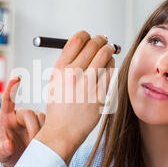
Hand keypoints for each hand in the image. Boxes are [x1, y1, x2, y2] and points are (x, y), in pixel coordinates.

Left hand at [0, 76, 45, 166]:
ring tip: (38, 146)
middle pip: (29, 113)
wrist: (21, 163)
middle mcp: (20, 116)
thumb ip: (2, 151)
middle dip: (33, 128)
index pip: (8, 100)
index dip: (11, 89)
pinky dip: (50, 132)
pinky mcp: (44, 125)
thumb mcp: (2, 156)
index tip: (16, 78)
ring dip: (42, 131)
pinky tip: (48, 141)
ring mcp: (33, 120)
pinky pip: (50, 124)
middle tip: (33, 144)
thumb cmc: (8, 155)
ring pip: (41, 118)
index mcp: (6, 118)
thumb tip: (8, 145)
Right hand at [35, 31, 115, 164]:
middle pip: (94, 44)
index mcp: (60, 68)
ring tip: (107, 54)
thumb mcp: (56, 81)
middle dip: (102, 40)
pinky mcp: (99, 95)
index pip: (77, 39)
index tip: (90, 37)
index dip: (86, 35)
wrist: (62, 131)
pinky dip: (111, 66)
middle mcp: (73, 74)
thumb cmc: (60, 105)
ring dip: (109, 51)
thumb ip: (68, 62)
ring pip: (106, 56)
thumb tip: (85, 43)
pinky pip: (111, 72)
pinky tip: (108, 68)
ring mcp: (87, 85)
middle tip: (105, 41)